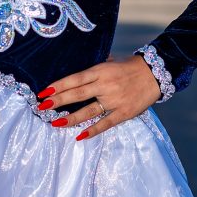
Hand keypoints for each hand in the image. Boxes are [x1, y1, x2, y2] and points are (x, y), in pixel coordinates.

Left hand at [37, 56, 160, 140]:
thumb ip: (94, 67)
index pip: (75, 79)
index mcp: (100, 70)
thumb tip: (76, 73)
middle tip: (41, 107)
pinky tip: (79, 136)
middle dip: (58, 101)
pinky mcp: (123, 112)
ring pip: (88, 111)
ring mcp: (114, 100)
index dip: (58, 86)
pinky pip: (105, 123)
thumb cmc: (129, 66)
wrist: (155, 73)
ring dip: (70, 118)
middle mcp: (105, 85)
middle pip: (77, 94)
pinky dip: (92, 130)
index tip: (44, 92)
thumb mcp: (110, 61)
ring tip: (55, 123)